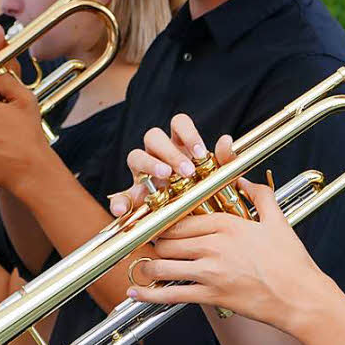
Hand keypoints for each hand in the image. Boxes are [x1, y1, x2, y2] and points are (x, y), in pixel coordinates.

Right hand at [108, 113, 233, 216]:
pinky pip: (121, 196)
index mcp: (180, 145)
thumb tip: (226, 139)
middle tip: (187, 171)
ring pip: (135, 156)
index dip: (188, 134)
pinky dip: (118, 201)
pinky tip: (121, 210)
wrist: (195, 221)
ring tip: (165, 177)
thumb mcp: (218, 177)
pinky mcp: (134, 196)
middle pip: (154, 136)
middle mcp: (158, 154)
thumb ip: (225, 159)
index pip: (179, 124)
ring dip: (149, 164)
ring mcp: (143, 173)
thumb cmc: (206, 192)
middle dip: (170, 152)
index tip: (201, 154)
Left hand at [128, 177, 330, 335]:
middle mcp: (214, 245)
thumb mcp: (278, 220)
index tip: (156, 224)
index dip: (164, 222)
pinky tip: (135, 293)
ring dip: (149, 265)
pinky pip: (171, 294)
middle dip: (155, 242)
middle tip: (148, 244)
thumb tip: (245, 179)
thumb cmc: (292, 261)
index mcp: (227, 224)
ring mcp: (211, 272)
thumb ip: (260, 195)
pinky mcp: (212, 296)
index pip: (182, 218)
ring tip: (142, 266)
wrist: (302, 298)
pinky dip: (149, 294)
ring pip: (163, 264)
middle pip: (167, 239)